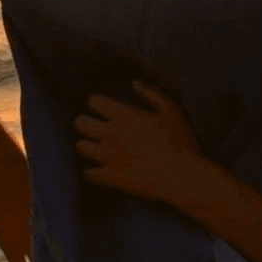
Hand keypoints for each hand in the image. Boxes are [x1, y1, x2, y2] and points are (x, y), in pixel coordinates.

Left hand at [74, 83, 216, 206]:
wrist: (180, 175)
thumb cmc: (179, 141)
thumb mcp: (171, 110)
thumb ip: (152, 94)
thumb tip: (135, 83)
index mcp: (124, 116)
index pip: (94, 102)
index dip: (96, 102)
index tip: (102, 107)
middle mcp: (110, 134)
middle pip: (81, 123)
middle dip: (84, 122)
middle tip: (92, 125)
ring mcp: (108, 157)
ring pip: (81, 147)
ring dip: (87, 145)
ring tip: (96, 147)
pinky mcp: (110, 177)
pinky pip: (89, 173)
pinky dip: (93, 170)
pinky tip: (101, 169)